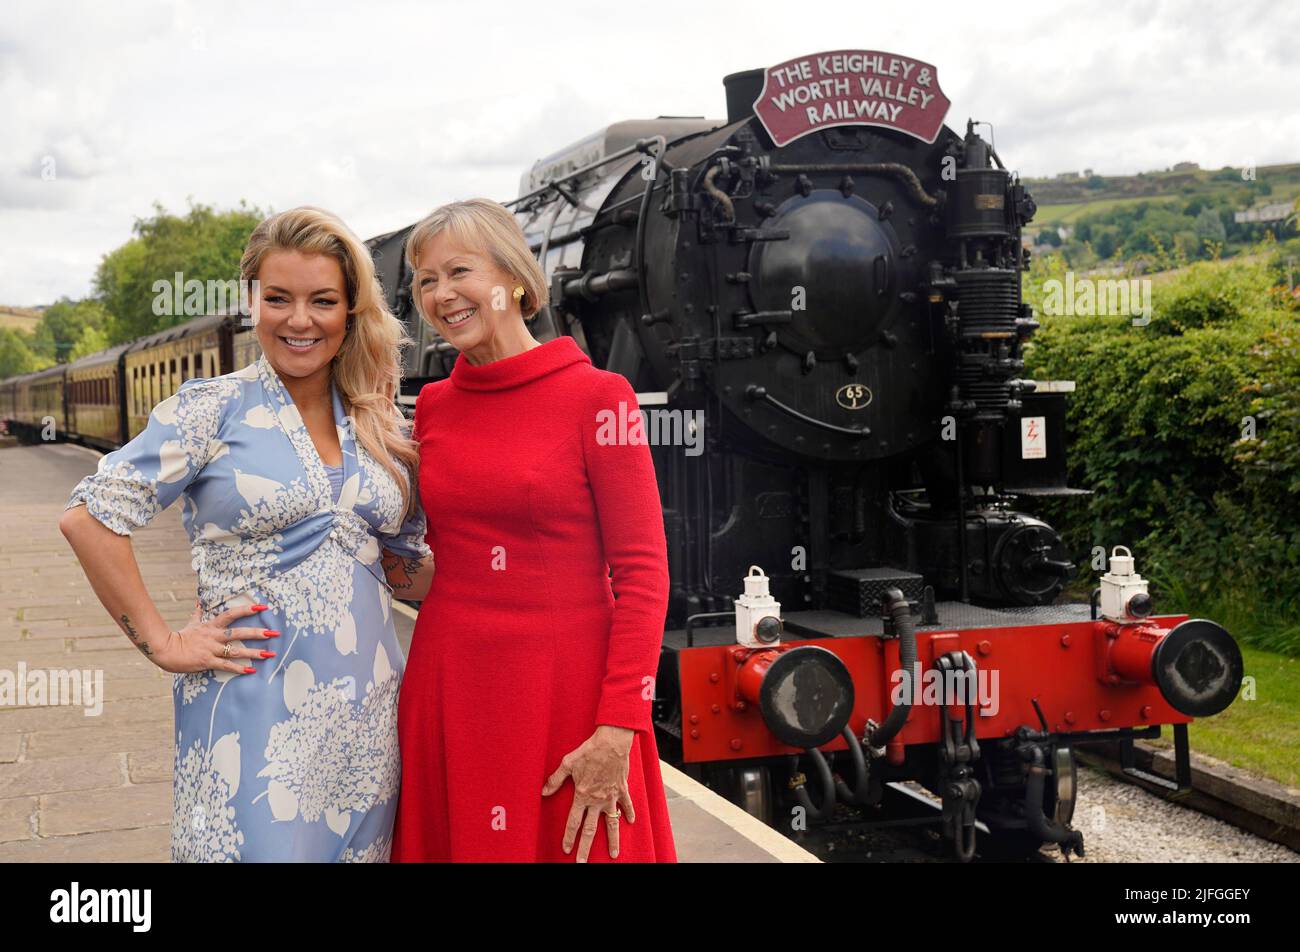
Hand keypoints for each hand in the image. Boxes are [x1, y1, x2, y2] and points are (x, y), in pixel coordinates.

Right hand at [152, 601, 279, 674]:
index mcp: (211, 625)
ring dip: (254, 653)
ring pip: (236, 650)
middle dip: (257, 633)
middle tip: (274, 633)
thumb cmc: (180, 637)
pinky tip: (251, 670)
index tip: (262, 608)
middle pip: (239, 633)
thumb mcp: (191, 623)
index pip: (231, 614)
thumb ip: (197, 613)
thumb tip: (198, 602)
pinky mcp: (208, 661)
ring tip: (269, 654)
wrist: (165, 650)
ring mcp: (211, 649)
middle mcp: (214, 636)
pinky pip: (226, 665)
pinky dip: (239, 668)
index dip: (246, 610)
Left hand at [541, 725, 636, 861]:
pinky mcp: (622, 789)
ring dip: (612, 840)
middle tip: (582, 862)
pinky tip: (631, 822)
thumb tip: (543, 791)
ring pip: (611, 824)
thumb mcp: (567, 764)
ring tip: (614, 854)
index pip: (573, 822)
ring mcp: (611, 797)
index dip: (569, 837)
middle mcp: (596, 800)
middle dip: (585, 848)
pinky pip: (626, 805)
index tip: (566, 850)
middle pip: (590, 830)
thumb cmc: (589, 751)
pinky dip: (629, 813)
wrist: (611, 743)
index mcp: (582, 795)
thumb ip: (555, 780)